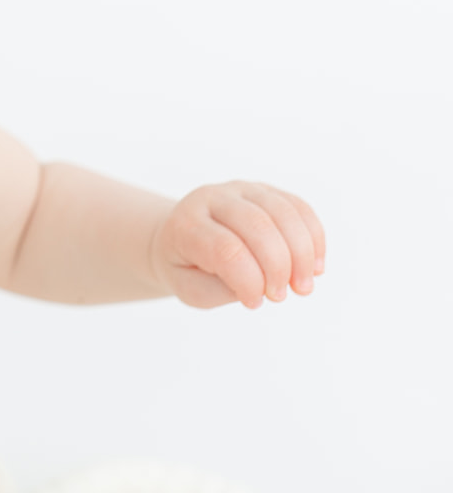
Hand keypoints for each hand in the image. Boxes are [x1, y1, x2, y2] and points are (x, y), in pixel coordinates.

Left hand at [149, 181, 325, 308]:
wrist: (178, 236)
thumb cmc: (186, 267)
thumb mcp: (188, 288)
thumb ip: (220, 289)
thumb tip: (262, 286)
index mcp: (186, 224)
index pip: (226, 249)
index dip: (250, 281)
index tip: (254, 303)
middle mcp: (211, 197)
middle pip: (258, 226)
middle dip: (279, 267)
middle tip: (281, 297)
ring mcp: (240, 189)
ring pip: (283, 213)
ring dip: (302, 255)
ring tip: (303, 287)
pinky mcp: (264, 190)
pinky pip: (298, 207)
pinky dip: (313, 238)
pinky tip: (315, 267)